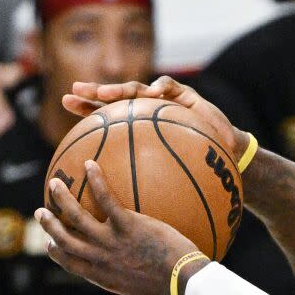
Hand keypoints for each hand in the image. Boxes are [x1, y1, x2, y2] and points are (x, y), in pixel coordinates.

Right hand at [36, 161, 195, 294]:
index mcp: (103, 276)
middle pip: (65, 240)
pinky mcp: (127, 225)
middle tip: (41, 212)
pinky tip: (90, 164)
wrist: (183, 280)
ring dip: (63, 198)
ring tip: (55, 183)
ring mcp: (111, 241)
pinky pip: (107, 198)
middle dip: (49, 226)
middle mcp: (100, 258)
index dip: (57, 253)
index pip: (71, 263)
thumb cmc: (171, 291)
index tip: (49, 243)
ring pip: (76, 217)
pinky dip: (96, 180)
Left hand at [62, 75, 250, 169]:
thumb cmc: (198, 175)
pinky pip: (172, 87)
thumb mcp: (167, 183)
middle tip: (75, 90)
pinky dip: (162, 88)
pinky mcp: (186, 95)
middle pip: (115, 99)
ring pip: (138, 89)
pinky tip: (155, 92)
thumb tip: (116, 207)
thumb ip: (145, 184)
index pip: (107, 117)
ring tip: (106, 92)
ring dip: (121, 89)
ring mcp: (166, 102)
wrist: (230, 160)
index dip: (85, 108)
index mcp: (138, 130)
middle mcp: (148, 113)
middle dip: (94, 92)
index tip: (64, 103)